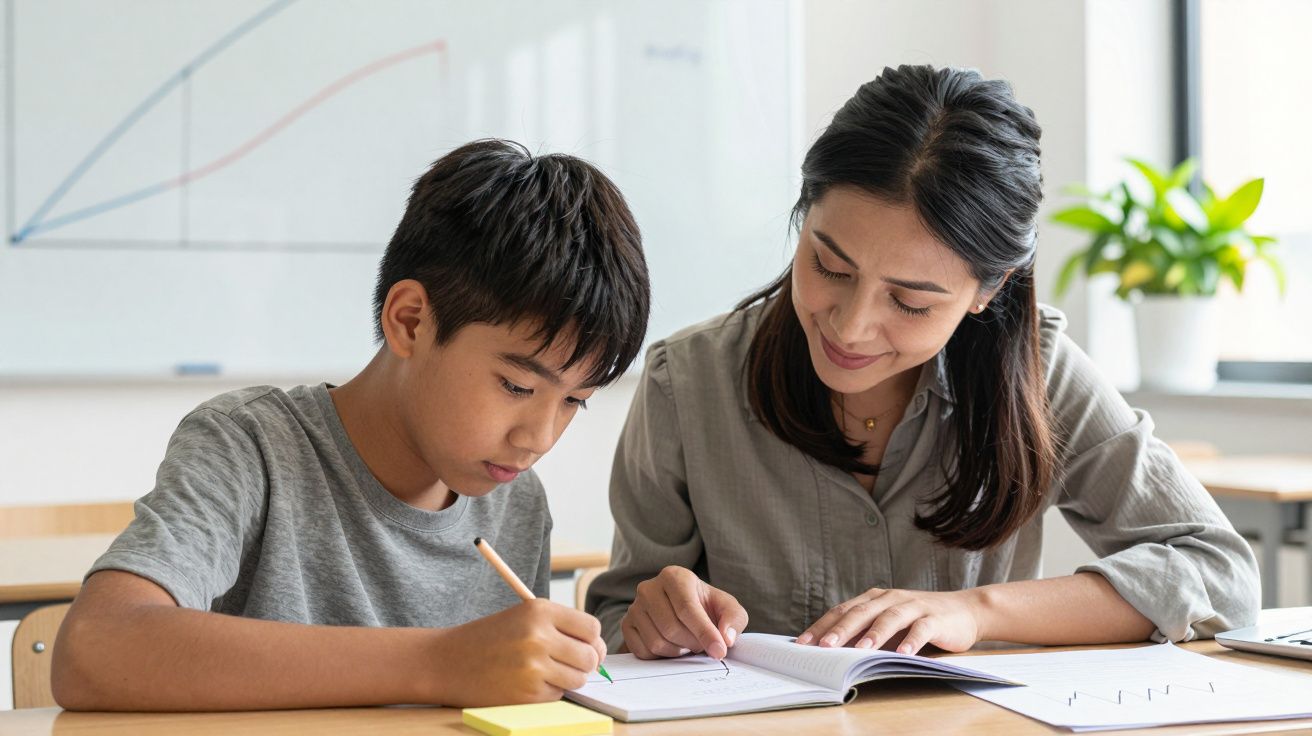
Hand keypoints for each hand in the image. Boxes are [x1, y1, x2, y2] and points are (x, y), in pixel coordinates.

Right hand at [429, 598, 606, 705]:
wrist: (446, 661)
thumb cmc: (489, 638)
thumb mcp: (523, 617)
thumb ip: (560, 627)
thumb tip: (598, 650)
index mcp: (540, 610)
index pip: (592, 628)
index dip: (592, 641)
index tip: (586, 647)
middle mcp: (539, 636)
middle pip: (591, 656)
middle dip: (585, 663)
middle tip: (569, 663)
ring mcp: (533, 666)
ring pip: (579, 679)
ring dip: (568, 679)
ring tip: (544, 671)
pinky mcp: (527, 693)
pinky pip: (558, 695)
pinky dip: (548, 692)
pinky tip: (526, 682)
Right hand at [621, 566, 748, 659]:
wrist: (683, 611)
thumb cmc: (706, 607)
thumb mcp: (727, 608)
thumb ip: (734, 619)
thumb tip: (726, 638)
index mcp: (674, 576)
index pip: (687, 608)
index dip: (704, 632)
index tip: (719, 651)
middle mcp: (649, 588)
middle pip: (671, 628)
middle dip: (692, 643)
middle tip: (702, 645)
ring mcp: (634, 607)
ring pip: (656, 642)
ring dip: (678, 651)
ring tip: (687, 643)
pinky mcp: (626, 625)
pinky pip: (643, 652)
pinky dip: (661, 657)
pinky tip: (671, 646)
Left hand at [796, 587, 981, 654]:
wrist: (965, 610)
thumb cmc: (919, 620)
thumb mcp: (889, 624)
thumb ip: (865, 631)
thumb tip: (830, 650)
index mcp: (874, 599)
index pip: (842, 610)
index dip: (822, 626)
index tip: (802, 643)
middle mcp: (890, 598)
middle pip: (861, 612)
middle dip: (841, 629)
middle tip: (824, 646)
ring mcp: (913, 606)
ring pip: (889, 618)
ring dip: (874, 634)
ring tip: (860, 651)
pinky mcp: (935, 619)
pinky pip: (921, 629)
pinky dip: (911, 641)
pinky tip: (903, 654)